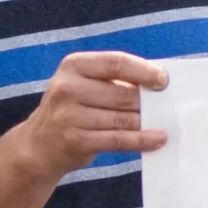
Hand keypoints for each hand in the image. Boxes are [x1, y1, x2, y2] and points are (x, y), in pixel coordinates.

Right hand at [13, 52, 171, 177]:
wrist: (38, 145)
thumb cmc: (73, 108)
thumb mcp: (84, 83)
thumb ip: (114, 79)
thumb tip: (158, 82)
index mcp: (73, 65)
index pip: (115, 63)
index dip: (143, 71)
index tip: (164, 80)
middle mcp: (67, 88)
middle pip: (122, 94)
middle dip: (148, 101)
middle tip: (169, 105)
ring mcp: (69, 116)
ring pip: (123, 118)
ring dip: (148, 121)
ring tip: (167, 122)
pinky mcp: (76, 141)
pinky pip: (118, 140)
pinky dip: (142, 140)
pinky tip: (158, 138)